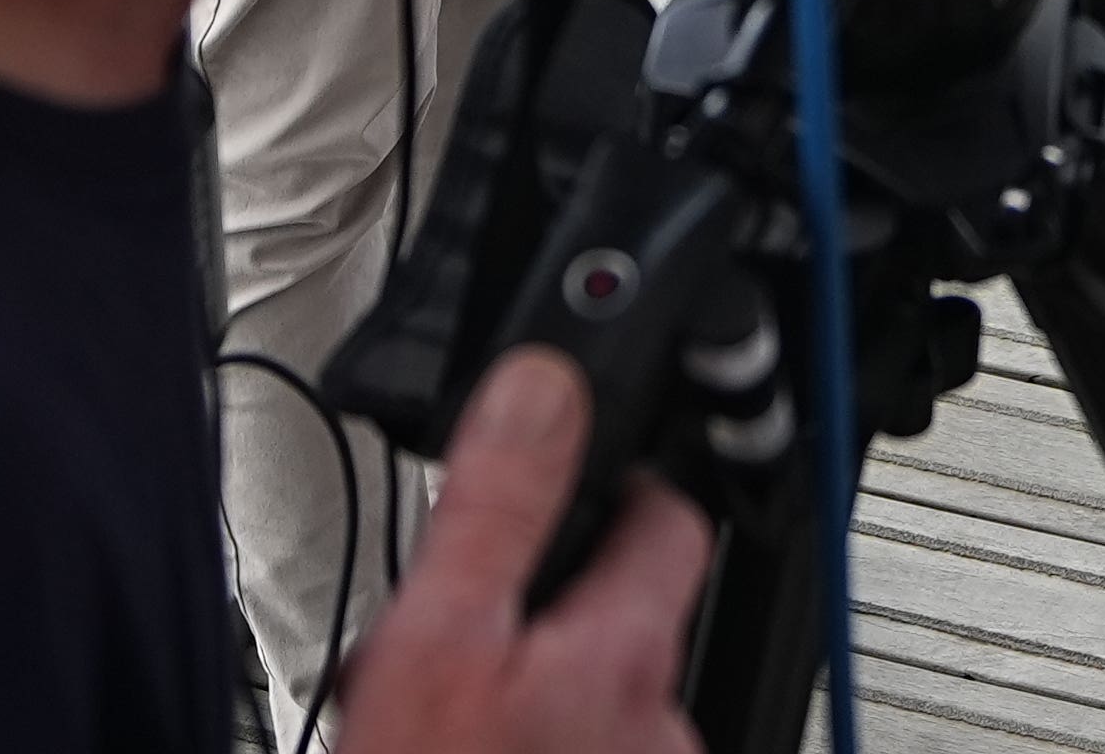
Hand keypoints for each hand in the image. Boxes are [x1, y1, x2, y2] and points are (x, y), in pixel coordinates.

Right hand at [333, 347, 709, 753]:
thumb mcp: (435, 644)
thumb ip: (495, 509)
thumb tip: (541, 386)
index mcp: (624, 652)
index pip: (669, 514)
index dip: (618, 479)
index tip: (566, 472)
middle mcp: (657, 723)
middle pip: (619, 605)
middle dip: (541, 594)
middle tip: (454, 614)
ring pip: (585, 683)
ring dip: (522, 672)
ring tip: (436, 697)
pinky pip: (573, 743)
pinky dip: (523, 730)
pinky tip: (456, 741)